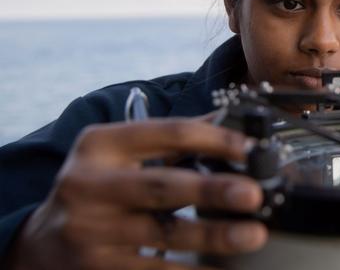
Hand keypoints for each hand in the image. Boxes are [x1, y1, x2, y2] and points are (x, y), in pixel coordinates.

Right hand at [7, 118, 267, 269]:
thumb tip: (228, 126)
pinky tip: (222, 268)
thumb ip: (168, 140)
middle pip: (161, 186)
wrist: (43, 241)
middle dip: (212, 190)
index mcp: (100, 144)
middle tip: (253, 194)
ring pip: (162, 234)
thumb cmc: (97, 186)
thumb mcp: (117, 153)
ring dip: (213, 235)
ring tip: (252, 235)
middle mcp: (90, 185)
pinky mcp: (99, 268)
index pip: (168, 133)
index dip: (214, 139)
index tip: (250, 149)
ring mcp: (92, 231)